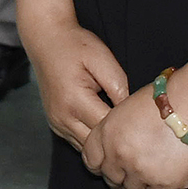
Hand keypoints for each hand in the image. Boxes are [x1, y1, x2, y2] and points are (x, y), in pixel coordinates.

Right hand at [26, 20, 129, 147]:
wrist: (45, 39)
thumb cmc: (75, 46)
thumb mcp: (103, 59)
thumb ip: (119, 88)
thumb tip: (131, 114)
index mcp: (75, 101)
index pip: (108, 129)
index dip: (127, 128)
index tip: (141, 122)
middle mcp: (62, 116)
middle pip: (98, 145)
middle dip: (117, 140)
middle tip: (137, 131)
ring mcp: (56, 122)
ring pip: (87, 149)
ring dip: (104, 143)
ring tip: (122, 131)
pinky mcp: (55, 123)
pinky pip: (78, 142)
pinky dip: (92, 140)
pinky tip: (104, 128)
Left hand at [81, 77, 187, 188]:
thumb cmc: (166, 98)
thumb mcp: (128, 107)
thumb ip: (116, 129)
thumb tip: (117, 144)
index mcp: (108, 133)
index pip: (90, 160)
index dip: (98, 165)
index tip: (104, 168)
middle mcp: (119, 155)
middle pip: (110, 179)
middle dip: (116, 179)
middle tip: (124, 179)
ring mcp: (141, 172)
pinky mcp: (165, 185)